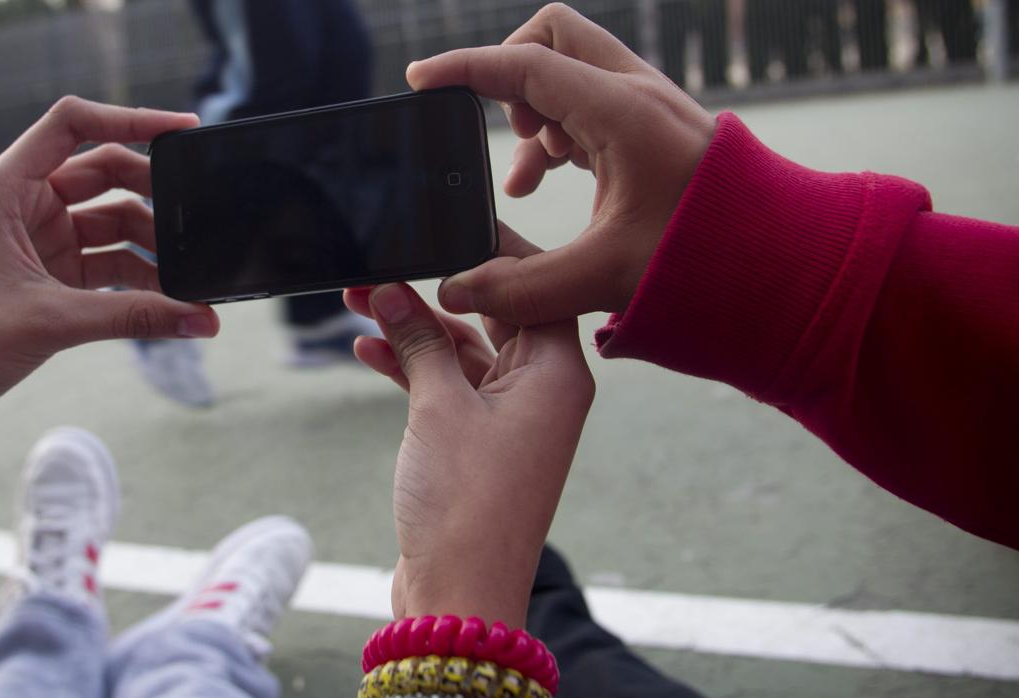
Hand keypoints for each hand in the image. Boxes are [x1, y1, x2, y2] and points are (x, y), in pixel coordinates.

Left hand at [0, 96, 218, 439]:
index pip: (73, 125)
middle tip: (195, 216)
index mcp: (4, 188)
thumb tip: (201, 318)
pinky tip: (169, 300)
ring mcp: (37, 239)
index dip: (130, 118)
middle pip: (103, 172)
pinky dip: (137, 278)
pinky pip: (106, 263)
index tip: (182, 130)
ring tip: (189, 273)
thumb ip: (134, 316)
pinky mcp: (48, 276)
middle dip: (152, 193)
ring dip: (149, 245)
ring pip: (110, 222)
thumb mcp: (52, 321)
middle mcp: (21, 204)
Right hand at [344, 278, 593, 626]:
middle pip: (493, 318)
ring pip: (463, 354)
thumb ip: (420, 341)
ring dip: (414, 331)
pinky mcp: (480, 444)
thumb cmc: (467, 504)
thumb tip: (393, 293)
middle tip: (384, 266)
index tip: (453, 223)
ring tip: (358, 300)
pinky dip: (412, 370)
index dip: (493, 254)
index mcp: (556, 374)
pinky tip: (368, 350)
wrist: (461, 594)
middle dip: (434, 292)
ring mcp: (511, 420)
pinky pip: (448, 389)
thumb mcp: (439, 406)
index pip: (534, 289)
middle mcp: (542, 392)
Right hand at [407, 2, 716, 323]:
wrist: (784, 261)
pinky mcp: (651, 124)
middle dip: (509, 76)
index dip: (464, 70)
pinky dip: (559, 129)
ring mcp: (647, 104)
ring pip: (569, 69)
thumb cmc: (710, 260)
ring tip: (525, 179)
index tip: (422, 79)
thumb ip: (523, 288)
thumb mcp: (604, 276)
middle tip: (499, 130)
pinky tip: (554, 178)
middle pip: (551, 37)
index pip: (523, 67)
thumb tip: (459, 288)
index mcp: (621, 113)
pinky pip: (588, 99)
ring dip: (535, 112)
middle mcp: (635, 93)